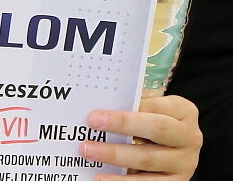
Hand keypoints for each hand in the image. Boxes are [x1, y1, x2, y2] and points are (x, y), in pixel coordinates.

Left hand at [78, 95, 201, 179]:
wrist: (174, 147)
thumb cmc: (154, 121)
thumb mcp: (151, 108)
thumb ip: (133, 105)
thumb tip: (100, 107)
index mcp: (184, 111)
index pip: (154, 106)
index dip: (127, 109)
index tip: (98, 113)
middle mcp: (190, 137)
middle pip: (156, 129)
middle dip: (122, 125)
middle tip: (92, 123)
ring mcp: (185, 162)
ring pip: (148, 159)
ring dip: (115, 155)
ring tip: (89, 151)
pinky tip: (103, 178)